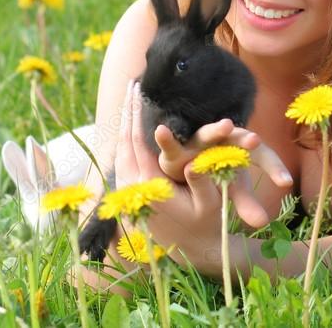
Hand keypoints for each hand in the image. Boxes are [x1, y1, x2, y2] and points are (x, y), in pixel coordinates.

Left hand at [115, 81, 225, 270]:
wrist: (192, 248)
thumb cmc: (207, 223)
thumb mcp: (210, 204)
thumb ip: (201, 184)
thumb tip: (192, 165)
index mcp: (149, 186)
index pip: (136, 142)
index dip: (136, 115)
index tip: (139, 90)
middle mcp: (134, 186)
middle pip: (124, 140)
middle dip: (127, 110)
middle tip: (133, 82)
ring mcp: (131, 188)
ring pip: (121, 148)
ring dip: (125, 120)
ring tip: (132, 94)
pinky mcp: (133, 188)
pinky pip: (125, 156)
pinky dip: (128, 134)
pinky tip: (133, 120)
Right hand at [122, 80, 292, 229]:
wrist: (187, 144)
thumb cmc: (215, 167)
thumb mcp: (231, 186)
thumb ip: (246, 202)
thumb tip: (262, 224)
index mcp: (242, 148)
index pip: (263, 155)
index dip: (275, 167)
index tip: (286, 182)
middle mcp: (223, 138)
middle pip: (238, 137)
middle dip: (245, 141)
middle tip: (255, 141)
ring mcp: (199, 139)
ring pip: (207, 134)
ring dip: (213, 131)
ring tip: (225, 125)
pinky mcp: (176, 146)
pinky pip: (171, 142)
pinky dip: (166, 139)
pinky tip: (161, 132)